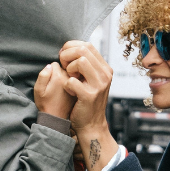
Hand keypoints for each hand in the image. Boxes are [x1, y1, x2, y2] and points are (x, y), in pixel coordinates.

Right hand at [34, 61, 74, 119]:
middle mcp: (68, 78)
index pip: (55, 64)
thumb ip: (43, 75)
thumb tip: (50, 65)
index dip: (51, 71)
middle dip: (59, 73)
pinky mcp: (80, 89)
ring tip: (61, 90)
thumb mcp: (38, 90)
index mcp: (58, 76)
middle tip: (55, 86)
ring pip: (71, 73)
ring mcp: (76, 83)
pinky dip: (73, 83)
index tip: (50, 81)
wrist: (57, 119)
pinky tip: (68, 92)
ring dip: (67, 78)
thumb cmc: (45, 104)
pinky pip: (76, 80)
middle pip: (64, 67)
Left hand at [59, 41, 117, 170]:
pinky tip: (70, 91)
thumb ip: (86, 65)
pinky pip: (72, 81)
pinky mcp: (89, 96)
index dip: (71, 47)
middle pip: (83, 50)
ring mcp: (99, 85)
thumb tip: (72, 48)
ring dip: (68, 68)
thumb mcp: (91, 80)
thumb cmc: (86, 101)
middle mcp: (105, 75)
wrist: (91, 125)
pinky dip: (67, 85)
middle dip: (67, 55)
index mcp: (105, 68)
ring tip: (69, 78)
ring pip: (80, 61)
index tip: (65, 58)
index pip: (87, 45)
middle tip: (63, 67)